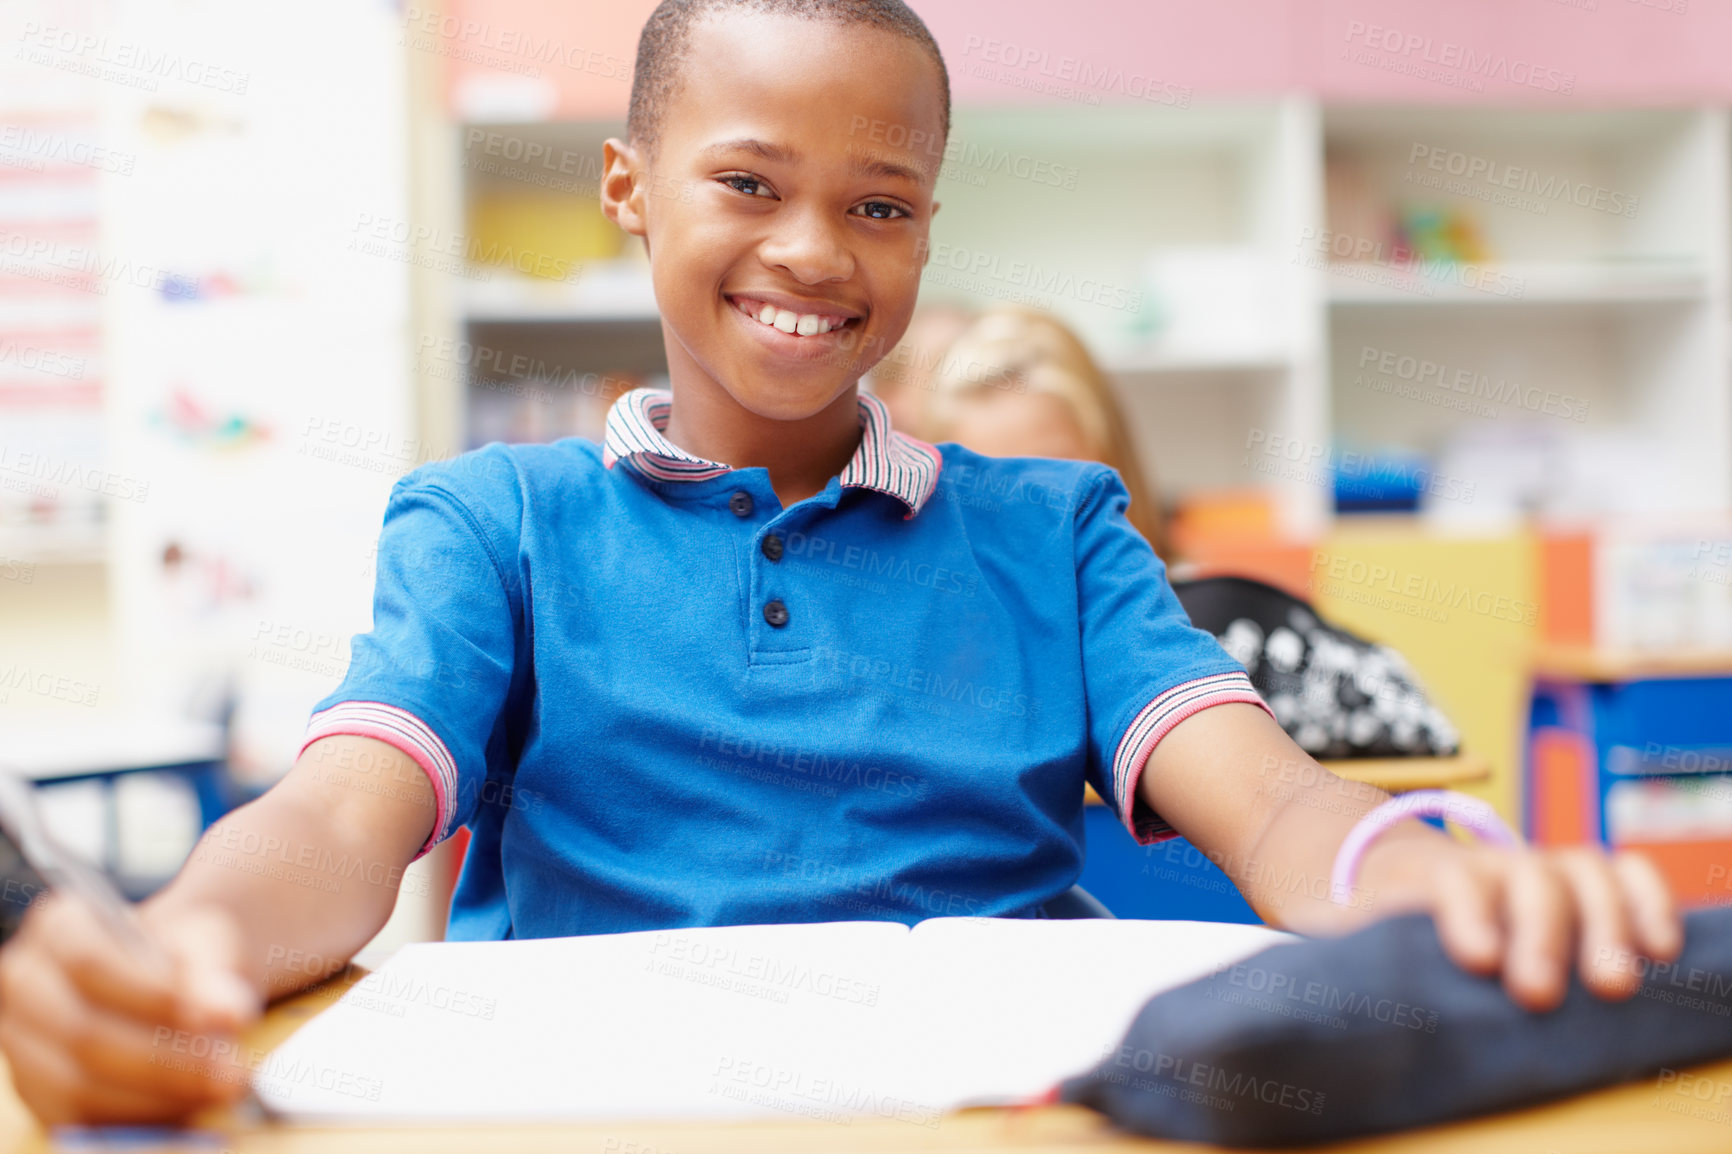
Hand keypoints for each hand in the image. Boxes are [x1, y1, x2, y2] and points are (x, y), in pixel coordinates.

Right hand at [0, 894, 261, 1124]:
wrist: (176, 986)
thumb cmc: (184, 958)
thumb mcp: (207, 944)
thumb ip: (214, 973)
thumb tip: (226, 1014)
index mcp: (59, 929)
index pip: (90, 963)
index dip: (154, 996)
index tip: (222, 1018)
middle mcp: (26, 985)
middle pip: (82, 1033)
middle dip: (164, 1061)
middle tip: (231, 1073)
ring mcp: (24, 1047)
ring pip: (75, 1087)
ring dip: (155, 1098)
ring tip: (218, 1090)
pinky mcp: (40, 1097)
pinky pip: (81, 1123)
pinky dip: (139, 1121)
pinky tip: (189, 1109)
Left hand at [1370, 839, 1682, 1010]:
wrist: (1362, 860)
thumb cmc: (1353, 912)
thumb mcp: (1338, 928)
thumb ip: (1350, 951)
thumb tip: (1345, 993)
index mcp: (1423, 874)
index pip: (1452, 881)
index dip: (1467, 914)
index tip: (1479, 959)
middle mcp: (1487, 864)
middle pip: (1527, 879)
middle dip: (1541, 933)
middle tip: (1540, 992)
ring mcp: (1534, 868)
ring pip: (1581, 872)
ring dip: (1605, 924)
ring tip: (1613, 984)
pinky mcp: (1572, 882)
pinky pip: (1620, 873)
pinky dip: (1646, 899)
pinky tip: (1659, 947)